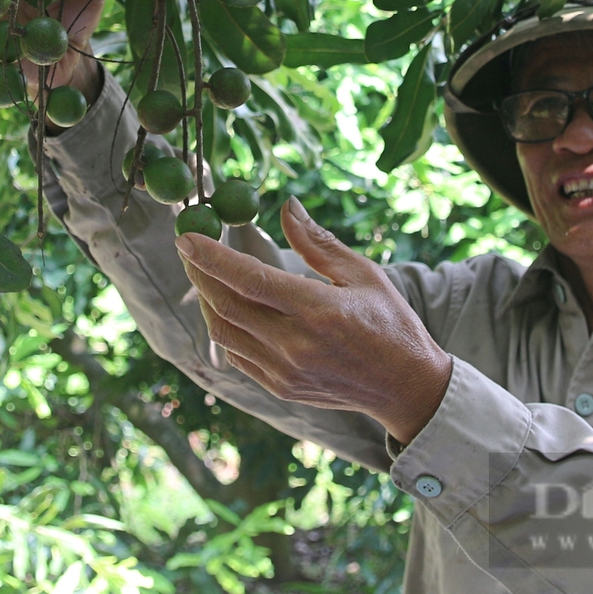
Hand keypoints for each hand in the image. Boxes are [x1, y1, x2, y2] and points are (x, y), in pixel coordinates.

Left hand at [174, 198, 452, 444]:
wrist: (406, 387)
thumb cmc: (389, 322)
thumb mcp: (363, 274)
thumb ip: (318, 243)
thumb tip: (287, 206)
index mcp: (318, 311)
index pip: (249, 280)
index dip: (212, 256)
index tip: (187, 235)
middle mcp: (295, 345)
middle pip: (226, 305)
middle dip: (199, 272)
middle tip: (188, 247)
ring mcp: (284, 371)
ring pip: (223, 332)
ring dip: (206, 299)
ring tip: (204, 274)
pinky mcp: (280, 387)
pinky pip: (236, 354)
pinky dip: (224, 327)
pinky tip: (227, 306)